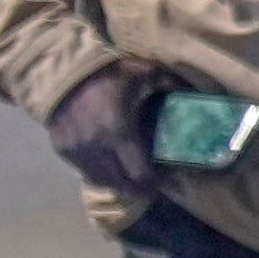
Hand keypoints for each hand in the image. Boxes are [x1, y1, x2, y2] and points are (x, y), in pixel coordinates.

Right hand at [44, 61, 185, 194]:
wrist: (62, 70)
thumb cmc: (107, 73)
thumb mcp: (143, 73)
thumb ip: (169, 85)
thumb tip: (196, 95)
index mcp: (119, 132)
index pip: (140, 174)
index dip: (155, 182)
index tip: (166, 179)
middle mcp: (96, 147)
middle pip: (123, 184)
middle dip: (140, 187)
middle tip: (152, 183)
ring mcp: (76, 150)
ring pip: (103, 181)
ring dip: (120, 183)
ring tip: (132, 178)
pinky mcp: (62, 150)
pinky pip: (85, 172)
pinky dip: (100, 173)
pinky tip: (110, 167)